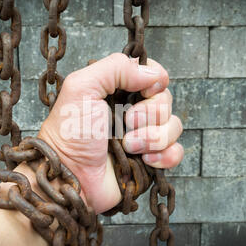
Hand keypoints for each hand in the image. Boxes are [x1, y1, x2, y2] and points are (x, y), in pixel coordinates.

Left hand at [38, 53, 183, 213]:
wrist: (70, 177)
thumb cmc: (70, 134)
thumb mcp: (82, 88)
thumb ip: (115, 68)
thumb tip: (153, 73)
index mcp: (119, 91)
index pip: (153, 75)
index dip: (156, 82)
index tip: (144, 91)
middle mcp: (133, 111)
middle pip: (166, 100)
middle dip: (149, 114)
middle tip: (126, 124)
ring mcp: (144, 136)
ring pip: (174, 126)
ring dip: (153, 137)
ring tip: (128, 146)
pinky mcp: (151, 160)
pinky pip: (176, 152)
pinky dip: (164, 156)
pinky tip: (144, 160)